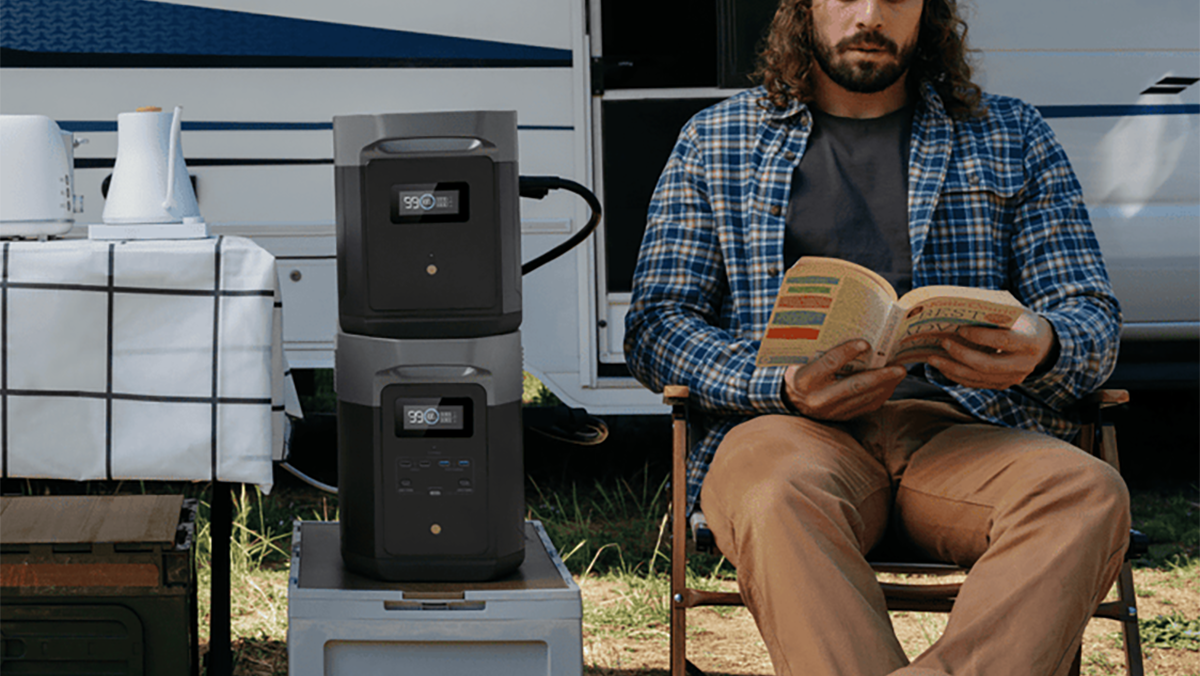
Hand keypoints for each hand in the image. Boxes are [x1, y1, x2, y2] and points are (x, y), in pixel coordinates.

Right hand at [783, 340, 906, 420]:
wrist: (791, 402)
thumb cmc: (799, 374)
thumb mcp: (801, 361)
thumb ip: (820, 351)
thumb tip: (849, 332)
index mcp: (805, 380)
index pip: (829, 363)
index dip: (847, 352)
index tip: (865, 343)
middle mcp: (818, 398)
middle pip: (854, 386)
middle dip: (879, 376)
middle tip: (899, 367)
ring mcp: (831, 411)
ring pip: (863, 398)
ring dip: (885, 385)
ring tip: (899, 373)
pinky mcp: (841, 418)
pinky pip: (865, 407)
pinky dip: (881, 395)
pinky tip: (890, 385)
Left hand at [926, 312, 1057, 389]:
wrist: (1043, 344)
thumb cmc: (1022, 322)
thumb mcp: (1016, 313)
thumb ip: (994, 313)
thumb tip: (960, 310)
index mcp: (1029, 341)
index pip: (1003, 340)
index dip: (980, 336)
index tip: (960, 329)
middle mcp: (1023, 364)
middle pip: (988, 364)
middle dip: (961, 355)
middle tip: (942, 343)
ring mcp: (1014, 378)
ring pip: (979, 377)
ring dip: (953, 369)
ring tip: (933, 358)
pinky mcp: (1003, 385)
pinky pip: (977, 383)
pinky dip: (957, 376)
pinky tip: (943, 367)